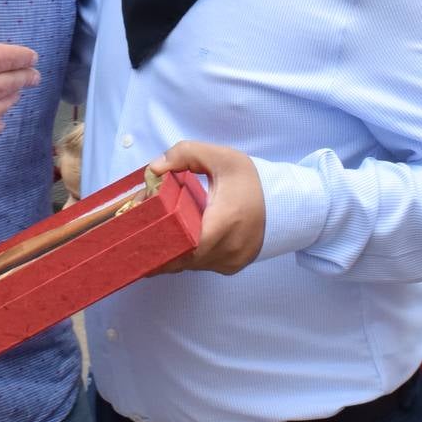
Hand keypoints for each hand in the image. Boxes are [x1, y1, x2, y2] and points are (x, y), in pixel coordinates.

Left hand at [148, 140, 264, 275]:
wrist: (285, 202)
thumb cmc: (252, 181)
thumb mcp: (221, 157)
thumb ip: (185, 154)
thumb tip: (153, 169)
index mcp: (224, 222)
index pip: (184, 244)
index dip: (159, 242)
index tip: (139, 234)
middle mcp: (228, 249)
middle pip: (182, 257)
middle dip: (159, 247)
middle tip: (136, 236)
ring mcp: (231, 262)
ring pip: (190, 265)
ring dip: (173, 253)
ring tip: (153, 237)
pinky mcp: (232, 267)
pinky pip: (202, 266)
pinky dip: (188, 256)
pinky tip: (178, 243)